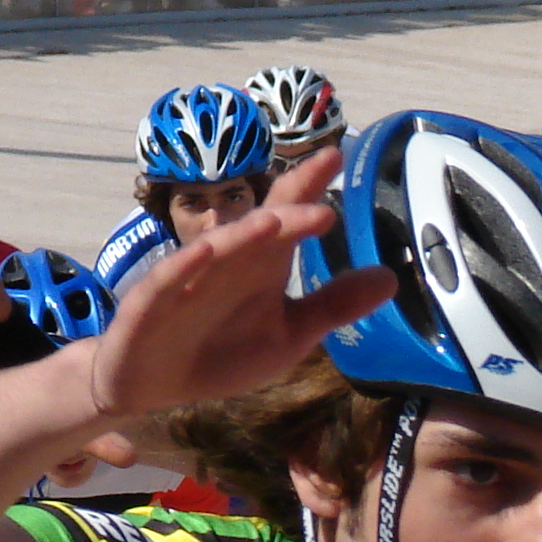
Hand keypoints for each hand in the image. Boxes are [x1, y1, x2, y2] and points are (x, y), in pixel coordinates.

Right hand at [82, 150, 395, 426]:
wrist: (152, 384)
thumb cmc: (222, 352)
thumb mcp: (289, 334)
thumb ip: (334, 305)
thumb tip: (390, 278)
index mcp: (260, 266)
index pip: (288, 218)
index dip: (311, 188)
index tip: (338, 157)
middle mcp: (227, 263)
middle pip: (260, 224)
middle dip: (290, 200)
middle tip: (323, 167)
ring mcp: (187, 280)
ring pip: (219, 250)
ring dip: (246, 232)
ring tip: (278, 218)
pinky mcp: (152, 305)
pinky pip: (167, 282)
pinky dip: (184, 267)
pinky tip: (204, 252)